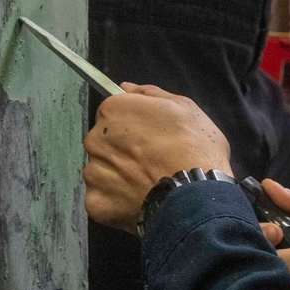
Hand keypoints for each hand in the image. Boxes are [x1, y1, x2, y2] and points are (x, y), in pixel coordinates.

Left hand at [83, 84, 231, 233]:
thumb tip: (126, 87)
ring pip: (102, 171)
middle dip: (123, 150)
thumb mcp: (185, 108)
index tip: (150, 137)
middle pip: (104, 142)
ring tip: (148, 183)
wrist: (195, 195)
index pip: (113, 113)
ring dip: (119, 176)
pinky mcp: (95, 203)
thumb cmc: (195, 148)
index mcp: (114, 111)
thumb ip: (150, 94)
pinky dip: (117, 201)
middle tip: (152, 161)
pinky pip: (102, 199)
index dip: (133, 125)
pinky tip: (139, 199)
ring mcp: (93, 172)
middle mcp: (95, 139)